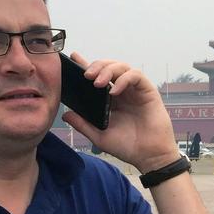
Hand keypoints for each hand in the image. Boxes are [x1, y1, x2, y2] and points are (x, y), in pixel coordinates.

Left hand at [61, 53, 177, 172]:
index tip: (73, 58)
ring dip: (108, 70)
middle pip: (108, 67)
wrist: (148, 156)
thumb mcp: (99, 136)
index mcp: (109, 99)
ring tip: (97, 82)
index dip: (85, 64)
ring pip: (121, 67)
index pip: (97, 77)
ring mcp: (134, 90)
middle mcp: (122, 91)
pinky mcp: (147, 91)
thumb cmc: (127, 146)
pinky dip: (124, 79)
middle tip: (85, 75)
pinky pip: (135, 76)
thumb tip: (65, 114)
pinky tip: (114, 91)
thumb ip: (82, 124)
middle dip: (96, 66)